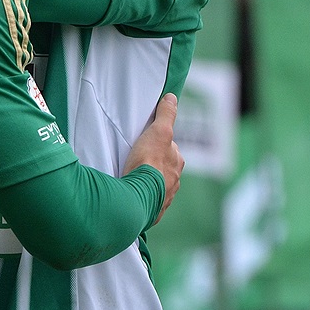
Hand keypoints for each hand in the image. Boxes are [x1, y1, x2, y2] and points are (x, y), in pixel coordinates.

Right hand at [123, 93, 183, 223]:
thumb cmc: (148, 163)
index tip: (146, 143)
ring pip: (157, 186)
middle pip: (164, 169)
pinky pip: (149, 203)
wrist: (136, 196)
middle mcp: (175, 182)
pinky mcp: (153, 212)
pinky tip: (132, 195)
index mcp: (177, 163)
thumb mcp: (158, 132)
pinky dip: (142, 198)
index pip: (170, 149)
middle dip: (154, 165)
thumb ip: (166, 115)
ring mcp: (164, 198)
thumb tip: (172, 97)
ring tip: (132, 179)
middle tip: (136, 161)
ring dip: (148, 183)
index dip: (158, 144)